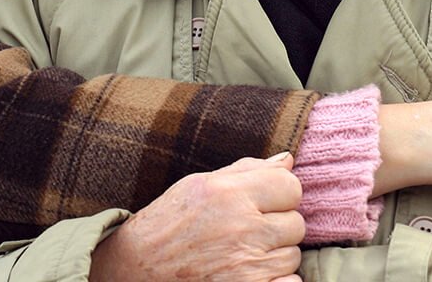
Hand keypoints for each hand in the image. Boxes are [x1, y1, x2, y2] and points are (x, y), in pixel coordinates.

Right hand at [89, 153, 304, 281]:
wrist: (136, 269)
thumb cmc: (168, 223)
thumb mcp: (201, 184)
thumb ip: (247, 171)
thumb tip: (288, 160)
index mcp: (229, 193)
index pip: (292, 187)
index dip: (280, 195)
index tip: (264, 203)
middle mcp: (242, 228)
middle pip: (296, 223)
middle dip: (276, 228)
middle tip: (246, 233)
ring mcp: (247, 266)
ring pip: (292, 256)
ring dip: (274, 257)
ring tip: (241, 254)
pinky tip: (249, 275)